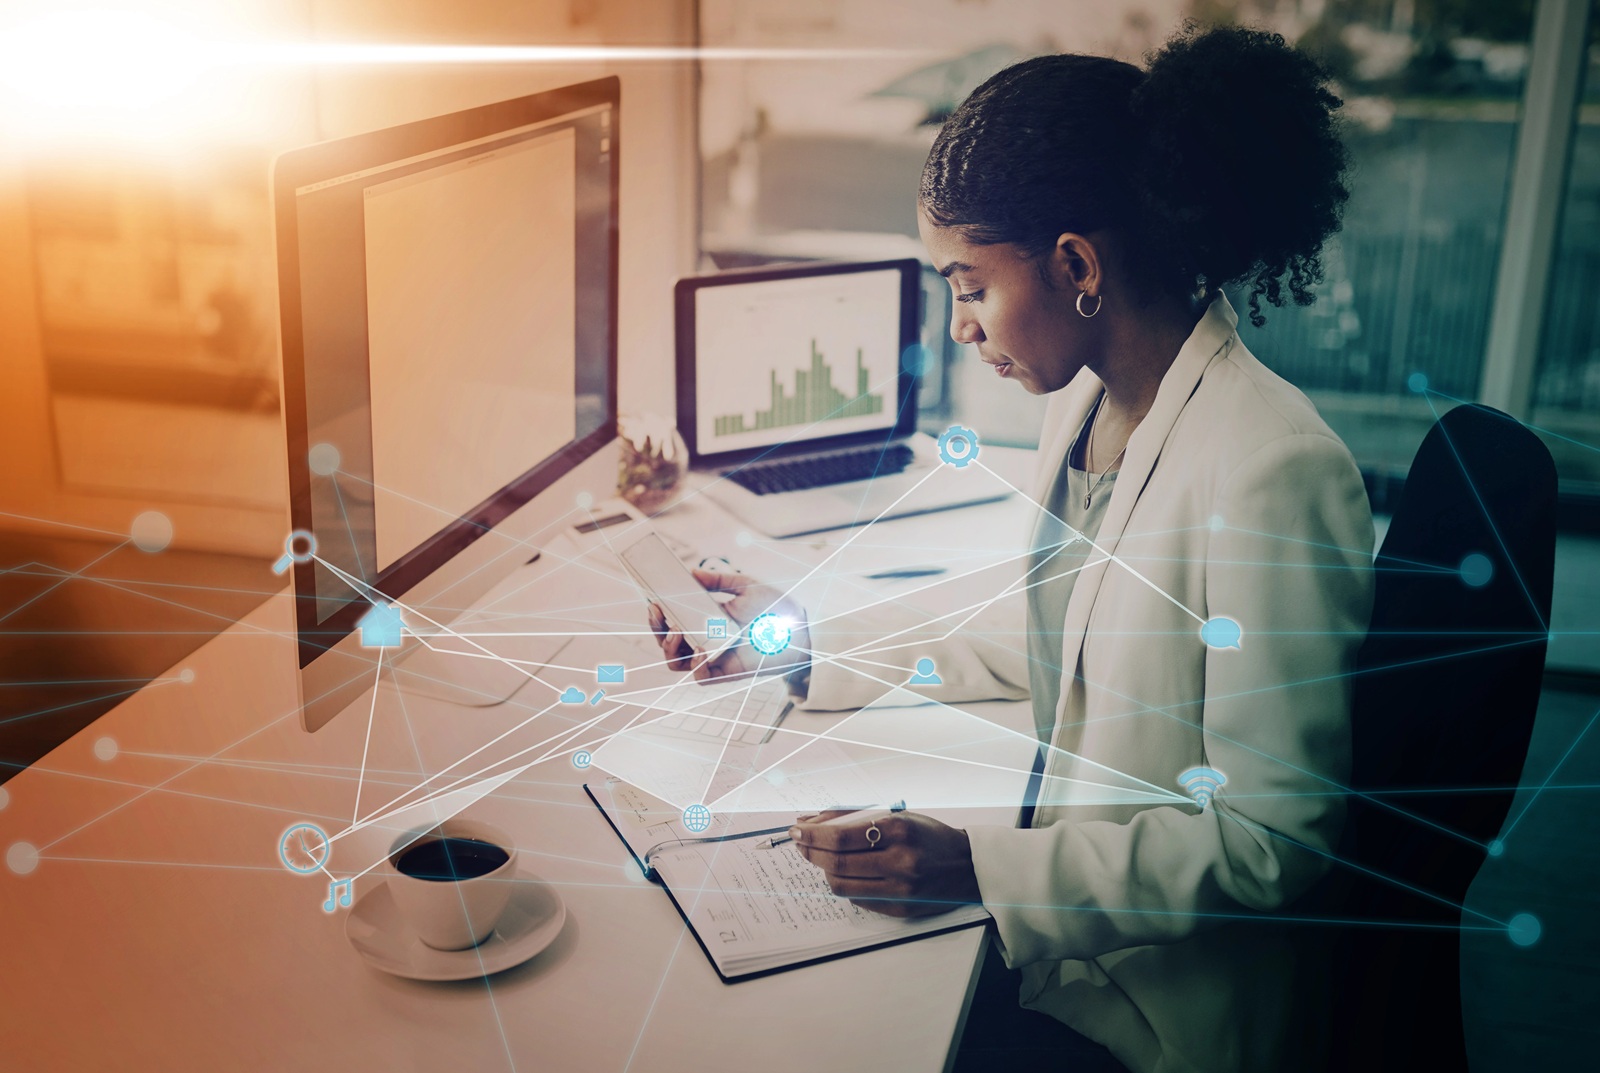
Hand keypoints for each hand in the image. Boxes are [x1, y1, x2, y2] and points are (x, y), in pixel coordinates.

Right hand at [645, 566, 809, 683]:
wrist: (800, 627)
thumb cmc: (775, 607)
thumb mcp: (745, 586)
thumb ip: (718, 579)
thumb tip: (691, 571)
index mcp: (704, 620)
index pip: (671, 620)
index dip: (657, 614)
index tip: (651, 598)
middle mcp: (704, 640)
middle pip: (666, 642)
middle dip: (655, 628)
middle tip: (657, 610)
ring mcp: (712, 658)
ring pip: (676, 662)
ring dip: (669, 646)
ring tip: (676, 630)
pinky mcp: (724, 673)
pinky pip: (700, 676)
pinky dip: (696, 664)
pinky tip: (701, 649)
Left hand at [791, 810, 980, 917]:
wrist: (966, 866)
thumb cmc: (928, 836)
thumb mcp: (897, 816)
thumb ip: (854, 818)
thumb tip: (811, 822)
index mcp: (899, 830)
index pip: (842, 837)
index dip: (813, 835)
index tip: (797, 830)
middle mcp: (900, 861)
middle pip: (837, 862)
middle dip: (811, 852)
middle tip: (800, 843)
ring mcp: (900, 889)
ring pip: (842, 885)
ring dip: (823, 870)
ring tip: (821, 858)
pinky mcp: (900, 909)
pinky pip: (858, 899)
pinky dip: (844, 884)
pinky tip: (843, 873)